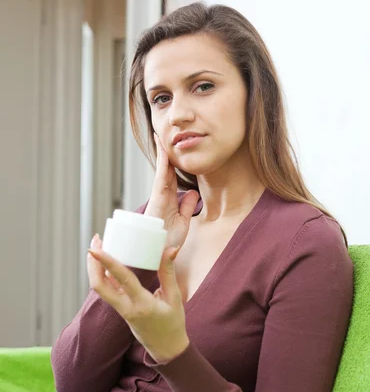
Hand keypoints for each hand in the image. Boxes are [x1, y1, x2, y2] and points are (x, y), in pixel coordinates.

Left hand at [87, 241, 189, 363]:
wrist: (166, 348)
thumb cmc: (173, 323)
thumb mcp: (175, 297)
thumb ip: (168, 272)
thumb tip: (171, 248)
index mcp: (142, 304)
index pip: (121, 280)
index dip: (107, 262)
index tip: (96, 248)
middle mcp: (127, 308)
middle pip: (99, 286)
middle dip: (93, 263)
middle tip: (95, 241)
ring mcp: (121, 310)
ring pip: (100, 288)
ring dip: (95, 267)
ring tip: (97, 246)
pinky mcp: (120, 309)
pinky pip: (107, 291)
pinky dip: (103, 275)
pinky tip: (105, 262)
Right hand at [145, 134, 199, 249]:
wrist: (160, 257)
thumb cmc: (169, 242)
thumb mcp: (183, 222)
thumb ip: (186, 207)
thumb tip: (192, 192)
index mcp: (168, 200)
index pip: (171, 177)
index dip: (172, 162)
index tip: (175, 148)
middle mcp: (161, 197)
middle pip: (164, 170)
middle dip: (163, 153)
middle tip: (163, 135)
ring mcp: (158, 198)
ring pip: (161, 171)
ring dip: (161, 154)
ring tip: (160, 137)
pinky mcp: (156, 201)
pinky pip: (160, 180)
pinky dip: (162, 165)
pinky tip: (164, 152)